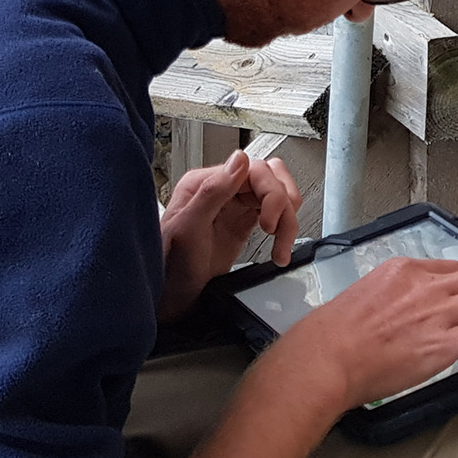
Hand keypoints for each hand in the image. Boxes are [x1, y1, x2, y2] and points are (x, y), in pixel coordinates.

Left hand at [159, 150, 301, 317]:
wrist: (171, 297)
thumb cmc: (170, 266)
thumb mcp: (187, 229)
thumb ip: (212, 191)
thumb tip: (239, 160)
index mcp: (205, 183)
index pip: (254, 170)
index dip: (270, 193)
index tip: (268, 222)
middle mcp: (222, 188)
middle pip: (271, 179)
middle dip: (282, 205)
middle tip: (275, 230)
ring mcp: (234, 204)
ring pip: (278, 195)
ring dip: (288, 220)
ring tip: (280, 246)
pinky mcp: (244, 221)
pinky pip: (276, 214)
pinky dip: (285, 230)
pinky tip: (279, 248)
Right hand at [275, 254, 457, 413]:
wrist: (326, 359)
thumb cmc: (333, 334)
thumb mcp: (365, 290)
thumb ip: (395, 292)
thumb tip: (407, 303)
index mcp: (405, 270)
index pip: (454, 267)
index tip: (454, 303)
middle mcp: (427, 287)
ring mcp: (438, 313)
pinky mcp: (444, 344)